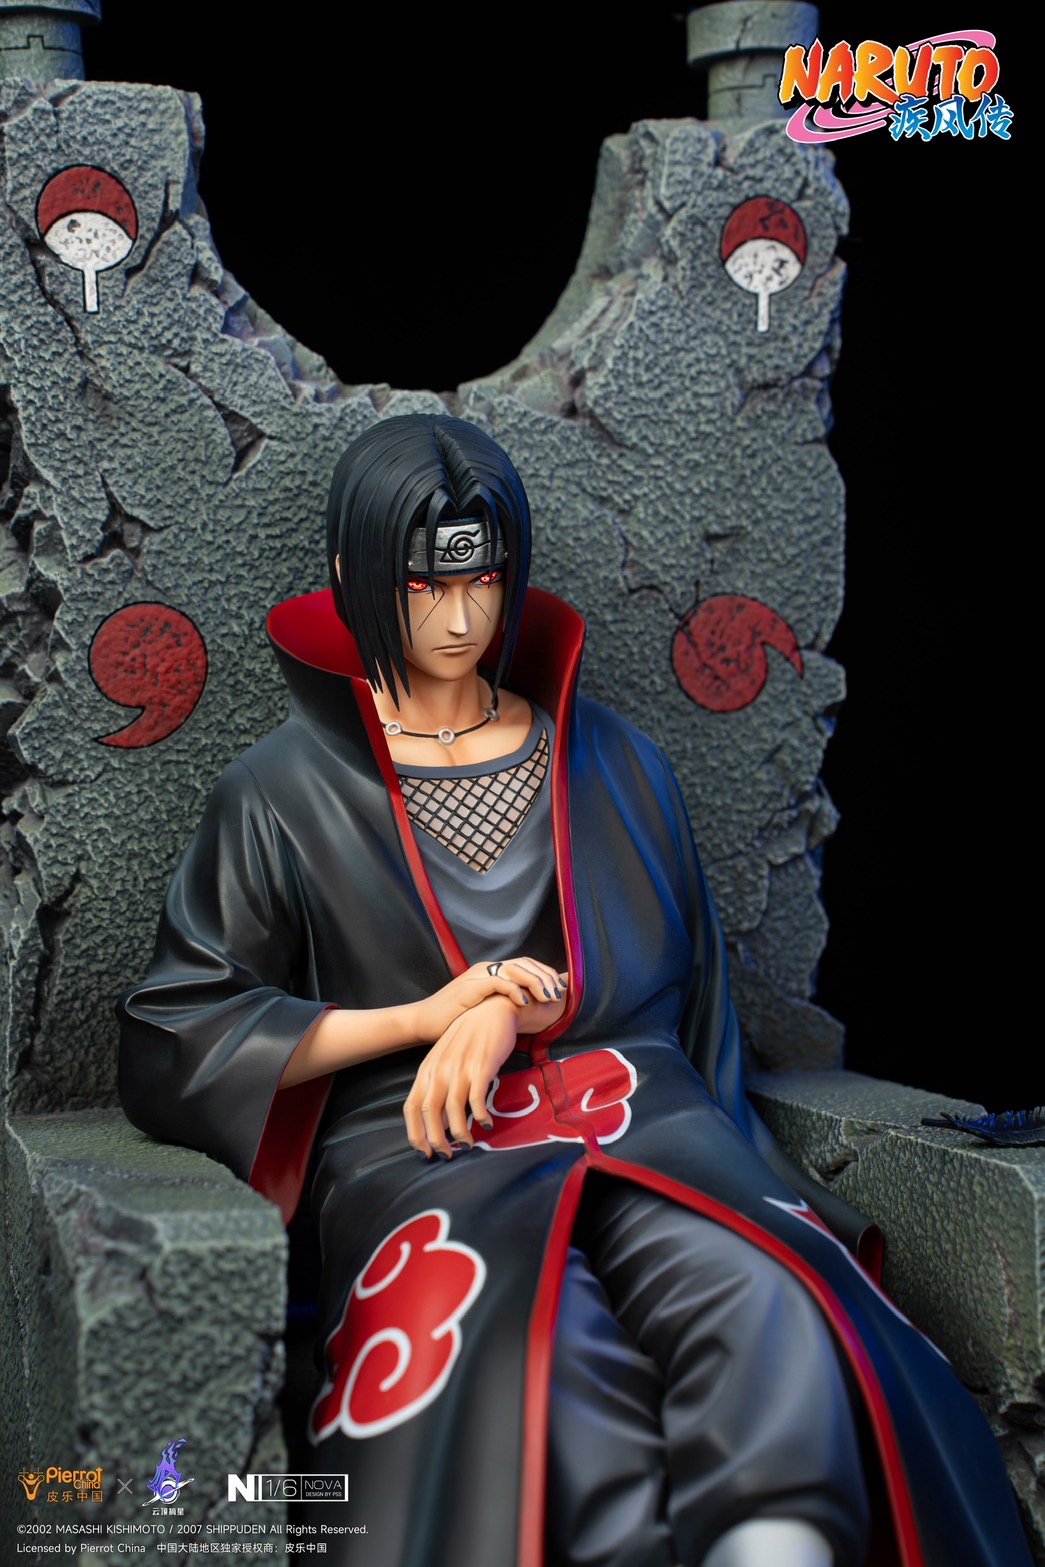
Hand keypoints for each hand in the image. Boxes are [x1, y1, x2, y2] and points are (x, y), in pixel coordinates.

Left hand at [404, 995, 519, 1158]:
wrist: (491, 1009)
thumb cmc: (469, 1037)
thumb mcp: (447, 1061)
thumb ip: (441, 1089)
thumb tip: (440, 1123)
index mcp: (427, 1069)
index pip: (412, 1106)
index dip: (415, 1133)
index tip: (423, 1152)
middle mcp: (440, 1070)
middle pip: (430, 1112)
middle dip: (435, 1140)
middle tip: (445, 1156)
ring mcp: (460, 1068)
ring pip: (453, 1109)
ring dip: (459, 1133)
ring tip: (467, 1145)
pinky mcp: (482, 1067)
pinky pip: (478, 1098)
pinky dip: (481, 1115)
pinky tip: (487, 1124)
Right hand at [411, 957, 565, 1044]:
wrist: (424, 1021)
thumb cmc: (454, 1018)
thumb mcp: (484, 1006)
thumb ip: (503, 1002)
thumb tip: (528, 1009)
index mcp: (491, 970)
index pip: (526, 964)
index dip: (545, 974)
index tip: (560, 988)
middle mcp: (487, 968)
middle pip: (525, 963)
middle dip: (546, 977)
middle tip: (560, 994)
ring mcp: (478, 975)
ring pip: (516, 969)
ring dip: (536, 982)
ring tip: (549, 997)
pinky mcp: (470, 987)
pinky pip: (498, 981)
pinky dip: (515, 990)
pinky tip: (525, 1002)